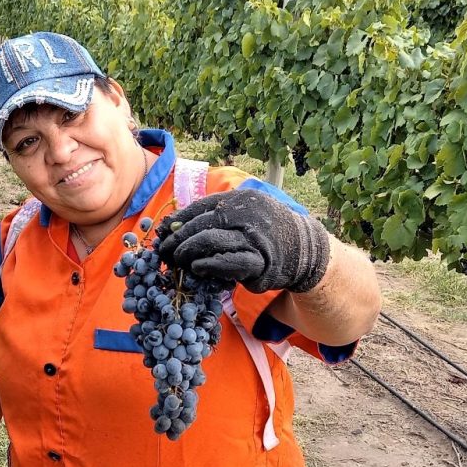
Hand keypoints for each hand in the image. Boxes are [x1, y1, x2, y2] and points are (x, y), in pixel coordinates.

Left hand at [157, 189, 329, 293]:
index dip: (177, 221)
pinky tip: (196, 268)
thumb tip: (174, 223)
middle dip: (177, 238)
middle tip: (163, 251)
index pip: (200, 207)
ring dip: (188, 251)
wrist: (304, 248)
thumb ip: (216, 216)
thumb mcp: (245, 214)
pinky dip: (207, 264)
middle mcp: (246, 213)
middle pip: (201, 224)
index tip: (161, 232)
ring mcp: (253, 236)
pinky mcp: (259, 261)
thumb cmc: (266, 231)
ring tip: (176, 260)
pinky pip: (227, 262)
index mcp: (241, 199)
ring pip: (210, 240)